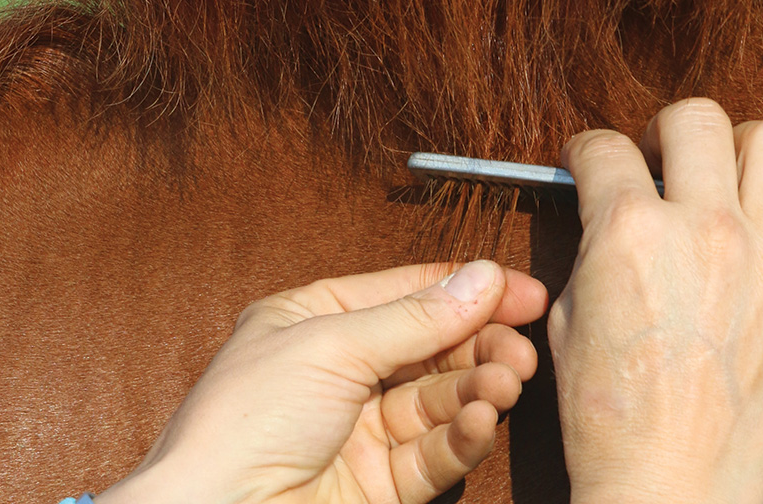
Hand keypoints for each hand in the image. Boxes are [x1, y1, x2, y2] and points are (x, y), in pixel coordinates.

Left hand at [97, 261, 547, 503]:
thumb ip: (413, 318)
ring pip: (440, 400)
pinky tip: (480, 420)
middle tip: (519, 347)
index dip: (467, 290)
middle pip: (432, 347)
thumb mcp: (330, 345)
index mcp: (314, 321)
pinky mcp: (380, 485)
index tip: (523, 291)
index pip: (407, 293)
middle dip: (480, 343)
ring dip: (478, 388)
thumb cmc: (238, 425)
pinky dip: (463, 436)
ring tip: (505, 381)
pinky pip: (435, 454)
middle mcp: (340, 372)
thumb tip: (482, 279)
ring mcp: (361, 430)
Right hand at [548, 99, 762, 503]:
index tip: (592, 160)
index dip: (588, 150)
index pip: (606, 147)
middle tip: (660, 160)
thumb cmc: (612, 417)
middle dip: (665, 130)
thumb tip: (606, 208)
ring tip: (722, 180)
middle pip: (697, 116)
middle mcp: (705, 231)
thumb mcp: (571, 317)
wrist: (672, 487)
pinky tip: (760, 240)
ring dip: (738, 150)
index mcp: (630, 234)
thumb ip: (594, 244)